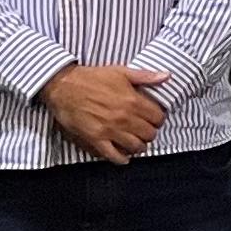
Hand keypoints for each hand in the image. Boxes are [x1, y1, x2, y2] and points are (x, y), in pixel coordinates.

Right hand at [40, 63, 166, 162]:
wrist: (63, 86)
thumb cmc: (92, 78)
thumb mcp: (121, 72)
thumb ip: (146, 76)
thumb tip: (167, 76)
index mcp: (133, 101)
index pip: (158, 118)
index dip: (158, 119)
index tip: (154, 119)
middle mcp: (124, 118)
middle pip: (149, 134)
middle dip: (150, 133)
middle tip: (145, 130)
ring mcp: (110, 130)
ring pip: (135, 147)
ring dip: (139, 146)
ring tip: (136, 142)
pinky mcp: (95, 139)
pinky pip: (113, 156)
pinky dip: (121, 159)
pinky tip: (124, 156)